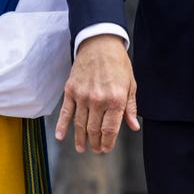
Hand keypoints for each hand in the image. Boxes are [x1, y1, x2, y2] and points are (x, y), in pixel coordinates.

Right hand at [55, 34, 139, 153]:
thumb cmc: (118, 63)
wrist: (99, 43)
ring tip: (81, 148)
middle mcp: (98, 100)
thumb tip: (132, 127)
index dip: (108, 142)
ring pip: (80, 124)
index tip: (106, 149)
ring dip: (80, 139)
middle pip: (94, 130)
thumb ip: (130, 107)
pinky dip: (62, 126)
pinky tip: (61, 137)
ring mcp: (82, 96)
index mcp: (116, 99)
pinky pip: (65, 112)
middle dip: (96, 143)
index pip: (111, 129)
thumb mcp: (130, 84)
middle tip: (96, 150)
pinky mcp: (70, 90)